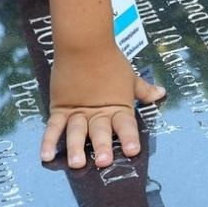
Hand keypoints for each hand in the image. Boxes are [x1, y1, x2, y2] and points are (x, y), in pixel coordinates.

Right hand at [42, 41, 165, 167]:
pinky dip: (48, 140)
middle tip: (104, 161)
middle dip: (102, 146)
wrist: (84, 43)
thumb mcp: (130, 77)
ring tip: (77, 163)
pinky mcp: (60, 108)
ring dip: (76, 147)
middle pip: (100, 131)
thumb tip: (161, 93)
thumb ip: (143, 90)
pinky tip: (46, 156)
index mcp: (117, 107)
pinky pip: (53, 126)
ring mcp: (77, 111)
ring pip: (76, 132)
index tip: (133, 151)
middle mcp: (97, 112)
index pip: (125, 125)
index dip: (129, 138)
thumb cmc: (110, 60)